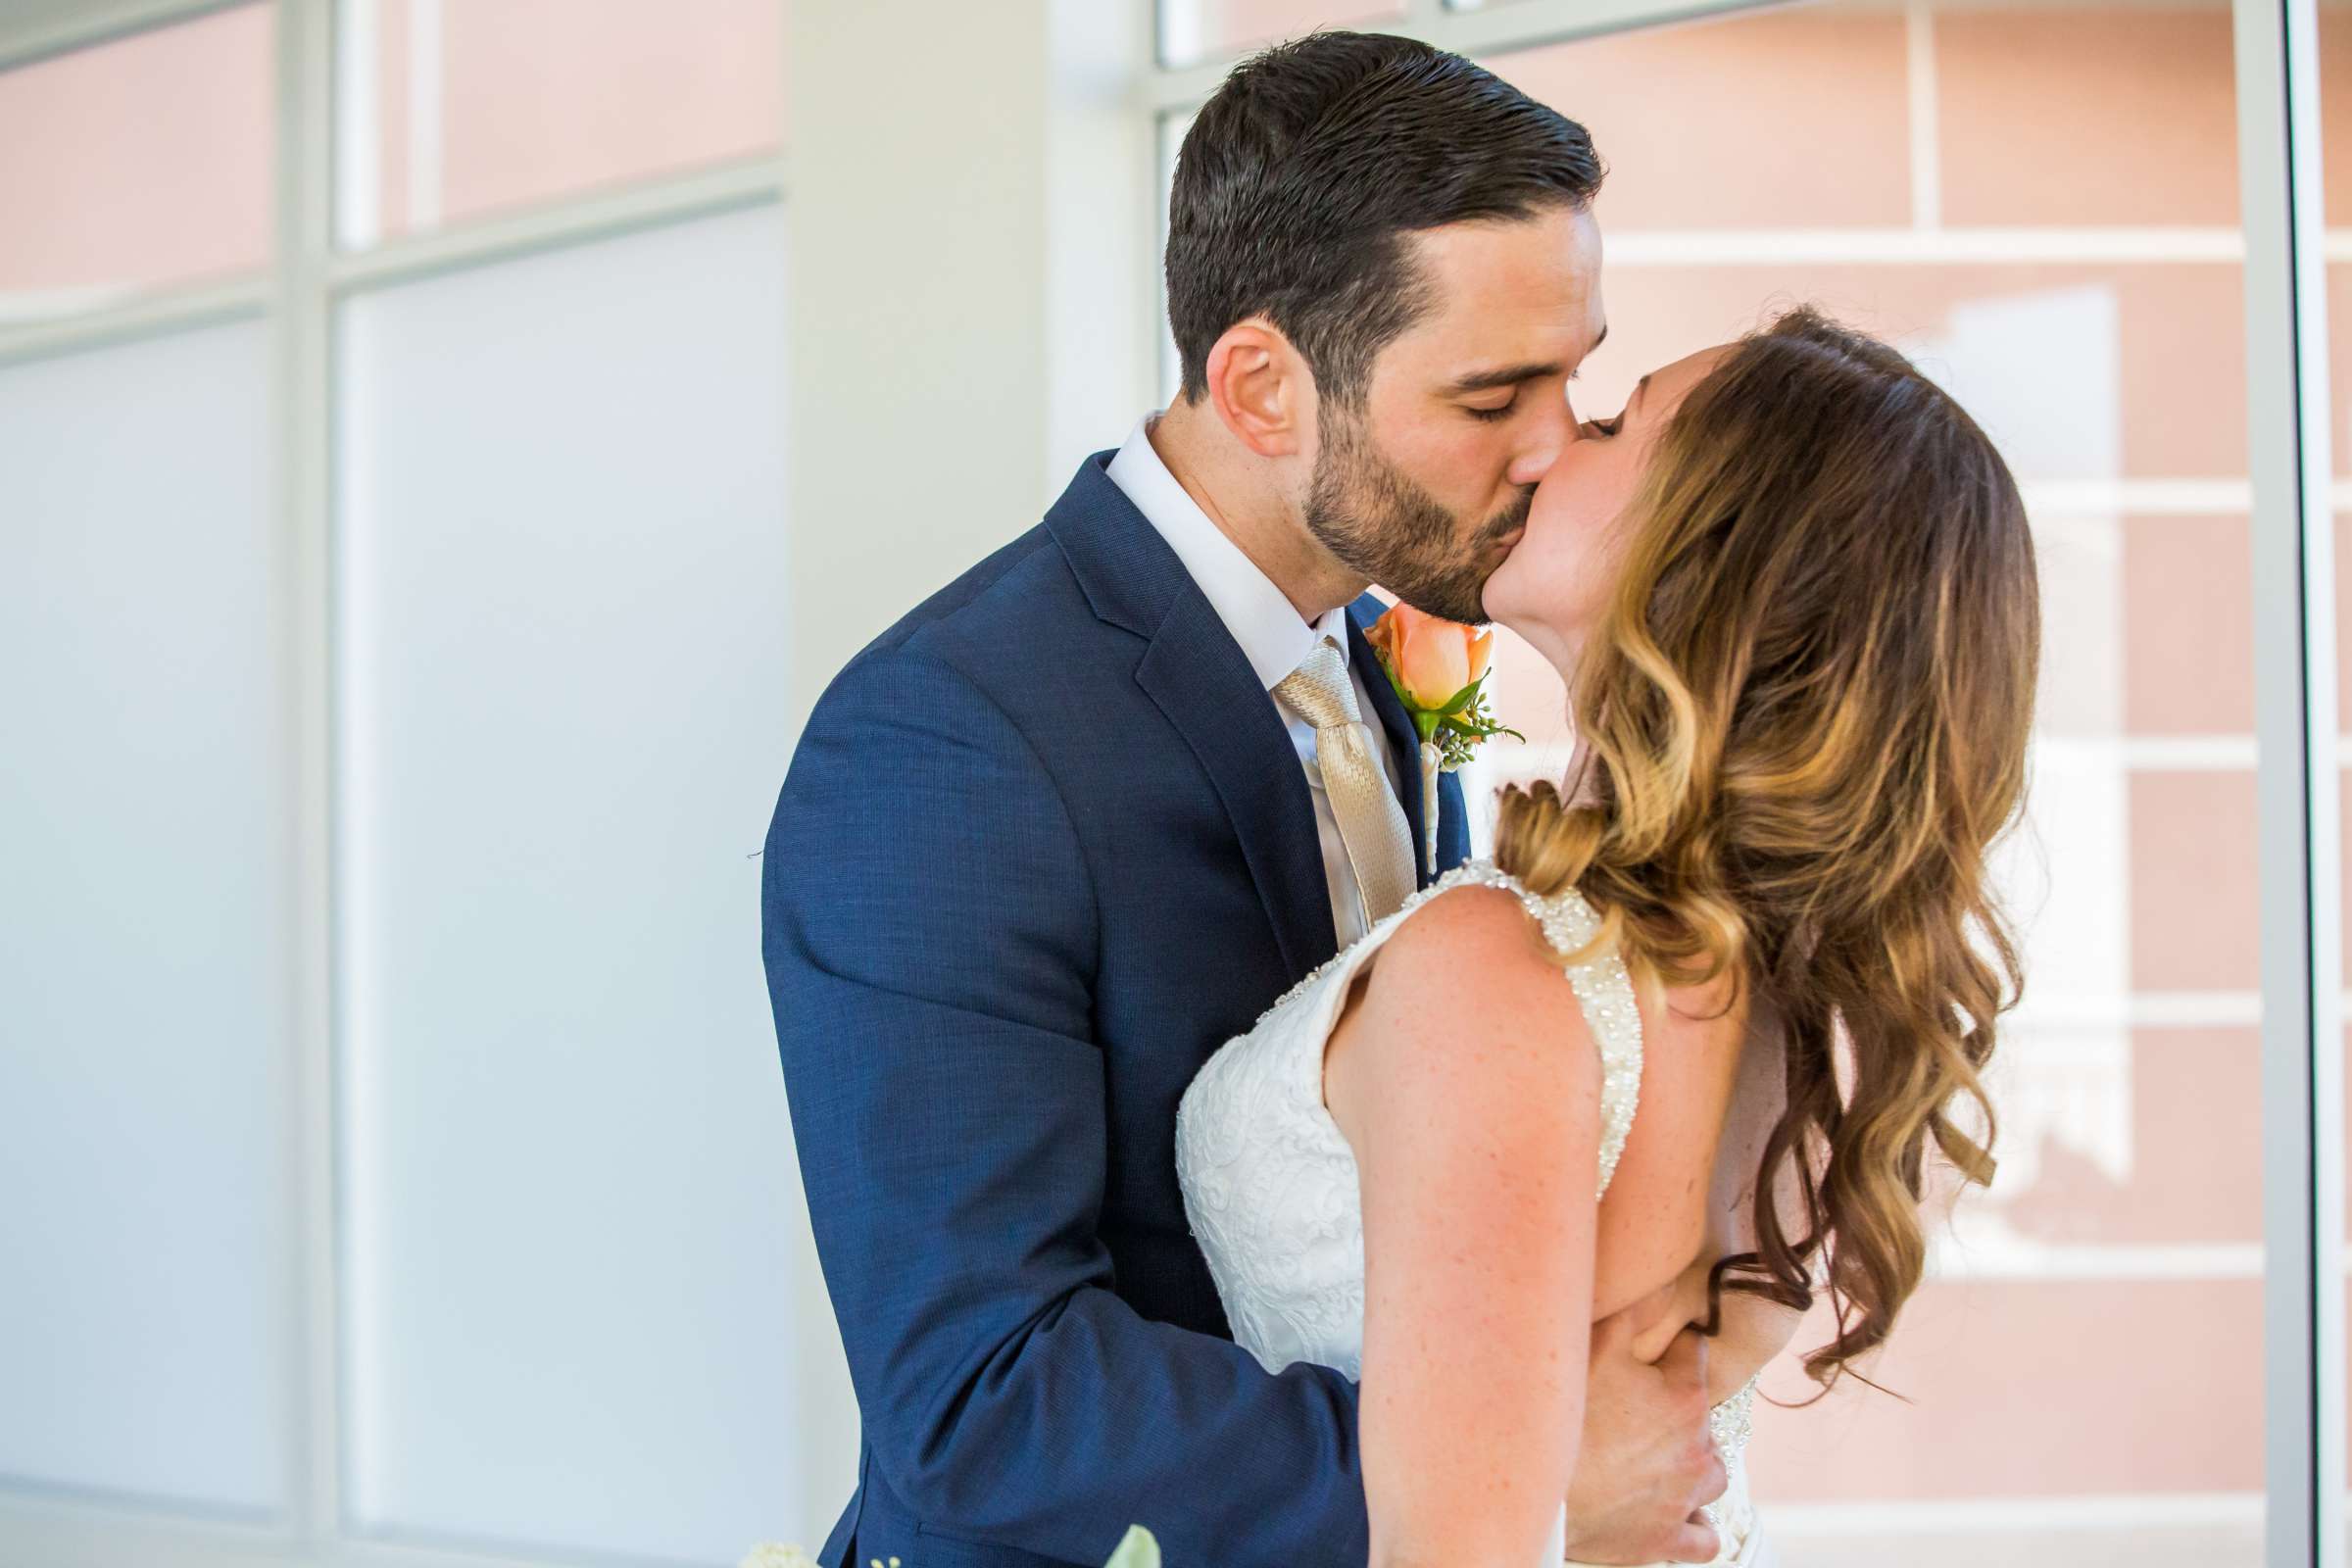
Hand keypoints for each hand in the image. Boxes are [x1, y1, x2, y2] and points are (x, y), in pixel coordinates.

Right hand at [1559, 1317, 1726, 1563]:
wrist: (1538, 1494)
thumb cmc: (1565, 1416)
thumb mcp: (1596, 1346)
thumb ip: (1637, 1310)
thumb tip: (1666, 1283)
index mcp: (1686, 1398)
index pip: (1693, 1354)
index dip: (1667, 1347)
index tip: (1643, 1353)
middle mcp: (1698, 1450)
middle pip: (1701, 1416)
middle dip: (1675, 1407)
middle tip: (1632, 1405)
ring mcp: (1684, 1499)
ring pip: (1713, 1476)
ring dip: (1692, 1463)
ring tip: (1656, 1456)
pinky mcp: (1666, 1540)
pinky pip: (1704, 1536)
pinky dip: (1694, 1522)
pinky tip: (1674, 1509)